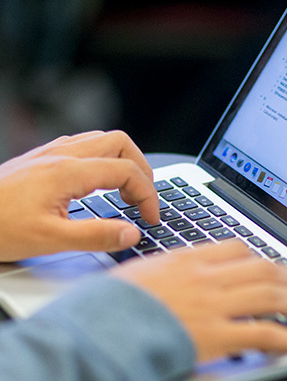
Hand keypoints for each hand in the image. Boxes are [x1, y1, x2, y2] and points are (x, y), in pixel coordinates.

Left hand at [0, 130, 158, 261]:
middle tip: (144, 199)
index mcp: (68, 172)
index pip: (127, 171)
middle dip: (141, 170)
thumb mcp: (50, 240)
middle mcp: (61, 155)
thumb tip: (132, 233)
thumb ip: (96, 235)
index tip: (149, 219)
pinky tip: (98, 185)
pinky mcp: (42, 159)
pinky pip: (84, 146)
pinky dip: (103, 161)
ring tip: (126, 192)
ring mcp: (50, 154)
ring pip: (102, 140)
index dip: (148, 195)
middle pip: (120, 142)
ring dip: (123, 162)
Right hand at [111, 241, 286, 360]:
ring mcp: (215, 306)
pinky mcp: (217, 336)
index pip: (237, 249)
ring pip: (272, 296)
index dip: (263, 259)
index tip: (275, 267)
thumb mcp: (138, 275)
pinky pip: (266, 334)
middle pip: (264, 270)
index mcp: (187, 260)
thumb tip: (179, 277)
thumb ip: (168, 272)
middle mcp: (207, 278)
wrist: (96, 332)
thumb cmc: (109, 307)